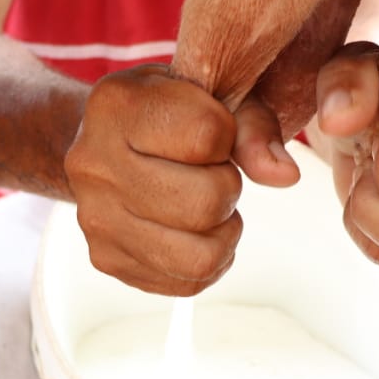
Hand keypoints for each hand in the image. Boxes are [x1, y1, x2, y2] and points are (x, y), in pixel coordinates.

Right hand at [65, 66, 239, 295]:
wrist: (103, 141)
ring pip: (199, 255)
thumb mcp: (209, 95)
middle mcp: (93, 163)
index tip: (212, 132)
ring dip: (223, 233)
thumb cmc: (165, 113)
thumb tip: (285, 176)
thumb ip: (253, 127)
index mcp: (116, 105)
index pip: (208, 136)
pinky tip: (194, 231)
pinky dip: (208, 261)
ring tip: (209, 208)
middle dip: (228, 190)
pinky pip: (187, 282)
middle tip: (213, 174)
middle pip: (206, 203)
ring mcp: (95, 217)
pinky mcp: (106, 259)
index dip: (228, 136)